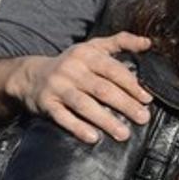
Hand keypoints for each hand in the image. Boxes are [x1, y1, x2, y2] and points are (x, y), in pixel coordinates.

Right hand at [8, 32, 152, 143]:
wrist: (30, 76)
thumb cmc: (73, 63)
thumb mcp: (94, 46)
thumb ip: (121, 42)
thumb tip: (148, 43)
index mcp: (87, 54)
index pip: (113, 70)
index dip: (131, 85)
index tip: (147, 99)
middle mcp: (72, 69)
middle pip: (102, 89)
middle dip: (125, 104)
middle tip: (143, 118)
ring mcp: (58, 87)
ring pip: (84, 105)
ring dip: (106, 120)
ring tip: (124, 134)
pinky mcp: (46, 104)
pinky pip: (63, 117)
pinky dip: (78, 128)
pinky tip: (93, 138)